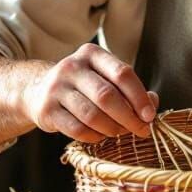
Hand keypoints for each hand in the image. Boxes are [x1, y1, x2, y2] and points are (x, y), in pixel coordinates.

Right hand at [21, 43, 158, 142]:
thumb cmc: (83, 85)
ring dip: (112, 129)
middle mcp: (72, 67)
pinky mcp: (46, 110)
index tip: (150, 115)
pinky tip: (101, 136)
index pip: (122, 73)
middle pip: (107, 96)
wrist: (37, 90)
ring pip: (92, 115)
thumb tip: (153, 102)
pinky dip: (95, 137)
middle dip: (129, 117)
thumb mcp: (104, 77)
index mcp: (92, 54)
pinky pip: (77, 130)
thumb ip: (130, 88)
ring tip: (120, 132)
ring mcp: (56, 88)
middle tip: (141, 130)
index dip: (139, 97)